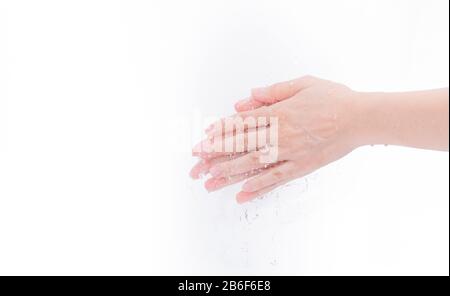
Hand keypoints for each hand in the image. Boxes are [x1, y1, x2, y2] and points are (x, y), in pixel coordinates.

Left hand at [192, 76, 362, 202]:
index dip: (221, 131)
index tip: (204, 138)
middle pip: (242, 145)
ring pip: (254, 164)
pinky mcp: (302, 167)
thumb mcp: (303, 84)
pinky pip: (276, 179)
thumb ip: (274, 91)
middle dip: (217, 153)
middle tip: (197, 161)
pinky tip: (243, 194)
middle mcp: (281, 134)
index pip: (242, 123)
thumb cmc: (334, 98)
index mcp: (279, 113)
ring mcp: (291, 153)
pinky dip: (259, 187)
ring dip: (230, 172)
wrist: (361, 118)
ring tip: (210, 180)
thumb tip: (248, 97)